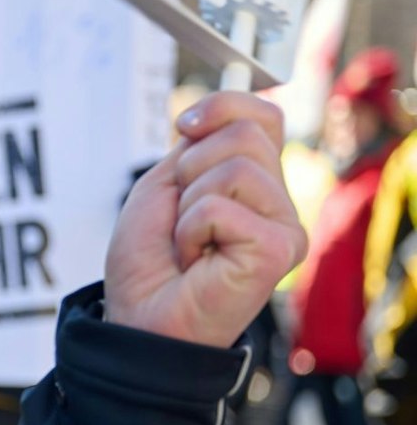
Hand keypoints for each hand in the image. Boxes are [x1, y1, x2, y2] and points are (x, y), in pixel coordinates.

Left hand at [104, 91, 306, 346]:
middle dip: (190, 169)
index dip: (221, 106)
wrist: (139, 317)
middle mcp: (279, 202)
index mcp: (256, 183)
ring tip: (189, 243)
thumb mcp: (165, 185)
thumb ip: (198, 145)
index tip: (183, 128)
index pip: (261, 115)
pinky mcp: (279, 250)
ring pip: (233, 167)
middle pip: (244, 134)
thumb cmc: (150, 261)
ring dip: (188, 205)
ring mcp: (285, 227)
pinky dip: (190, 230)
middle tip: (182, 217)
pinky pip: (220, 206)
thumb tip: (218, 111)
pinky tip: (196, 260)